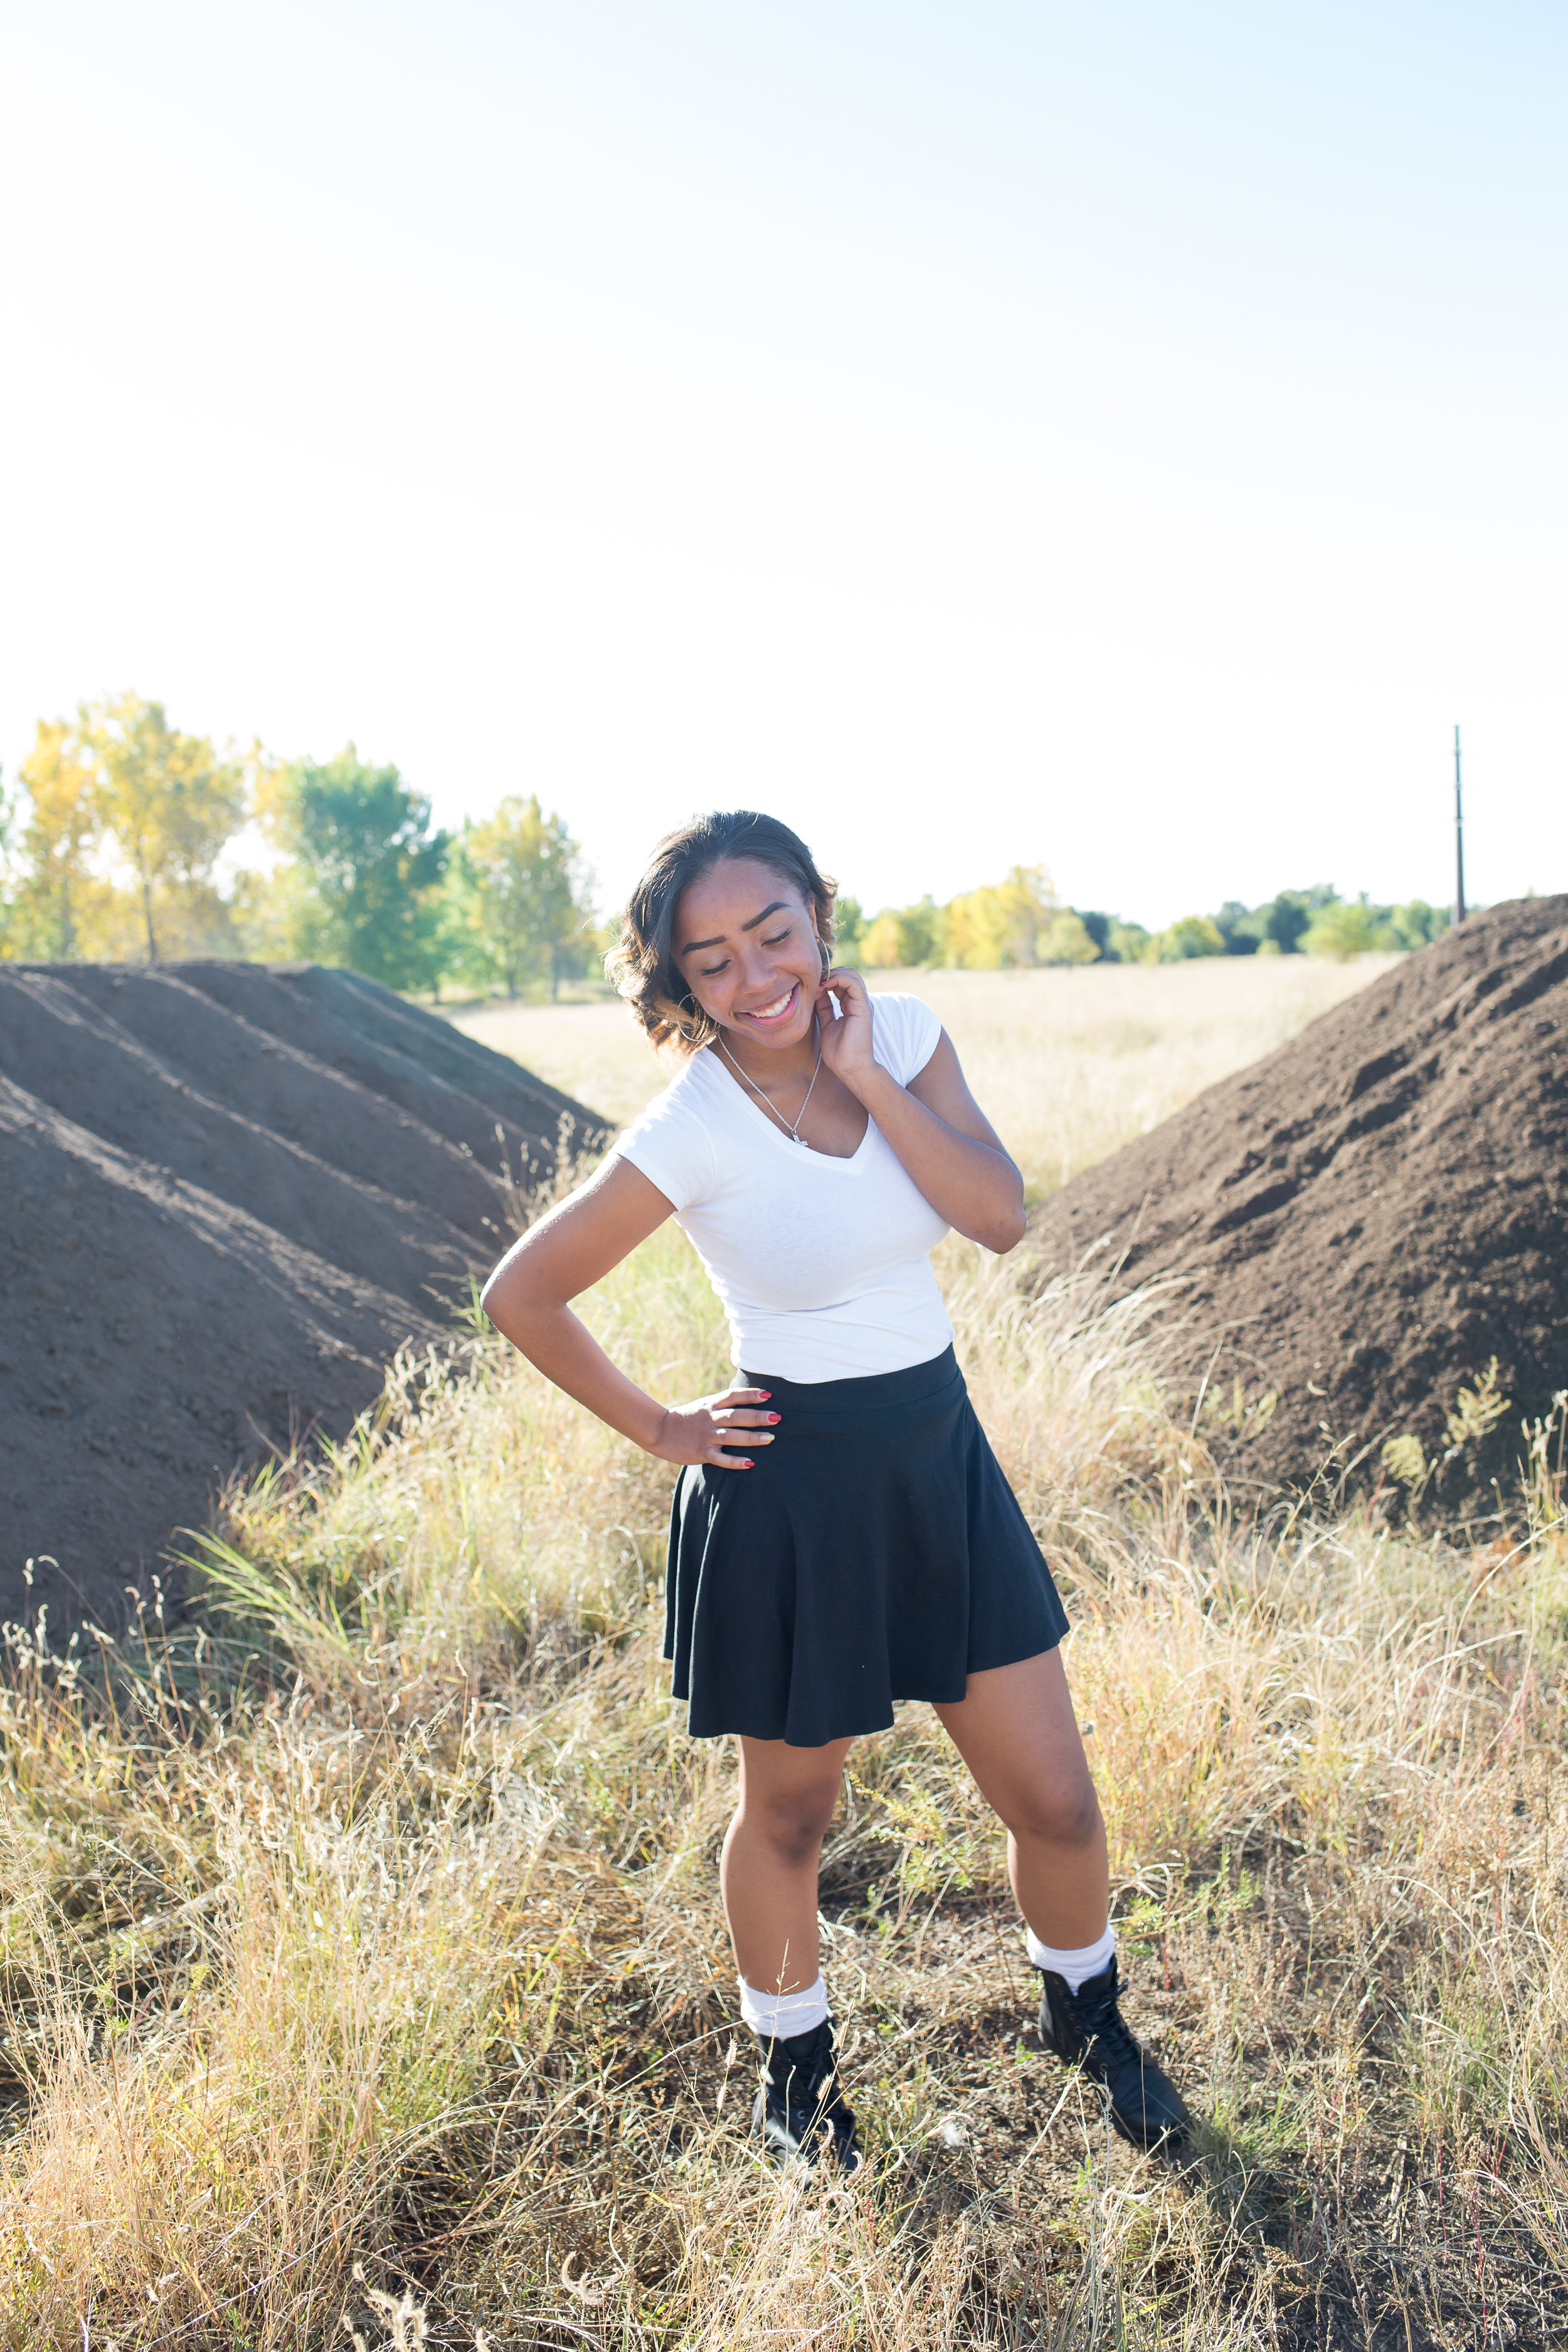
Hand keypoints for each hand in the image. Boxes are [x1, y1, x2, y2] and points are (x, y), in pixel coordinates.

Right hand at [648, 1384, 778, 1469]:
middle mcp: (709, 1419)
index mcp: (710, 1405)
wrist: (659, 1430)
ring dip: (751, 1437)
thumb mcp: (703, 1406)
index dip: (750, 1395)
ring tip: (770, 1438)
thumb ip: (722, 1404)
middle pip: (736, 1416)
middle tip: (776, 1417)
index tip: (768, 1394)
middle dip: (757, 1416)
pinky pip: (720, 1458)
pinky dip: (735, 1461)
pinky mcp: (701, 1453)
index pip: (733, 1396)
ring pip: (731, 1436)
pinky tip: (749, 1463)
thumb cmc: (686, 1418)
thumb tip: (748, 1400)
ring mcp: (705, 1436)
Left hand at [814, 965, 879, 1095]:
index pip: (841, 982)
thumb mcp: (826, 1024)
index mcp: (851, 1006)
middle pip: (846, 974)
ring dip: (832, 974)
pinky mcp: (863, 1007)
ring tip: (818, 984)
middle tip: (813, 983)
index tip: (810, 987)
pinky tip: (825, 986)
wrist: (850, 1068)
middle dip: (828, 974)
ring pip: (851, 974)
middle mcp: (858, 1002)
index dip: (825, 979)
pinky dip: (838, 978)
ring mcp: (862, 1003)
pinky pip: (853, 983)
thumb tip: (816, 992)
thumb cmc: (839, 1052)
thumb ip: (824, 1007)